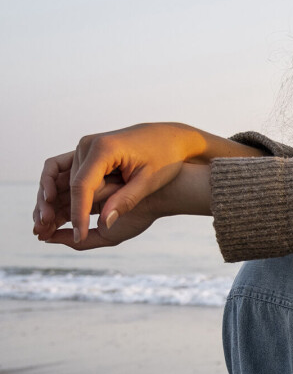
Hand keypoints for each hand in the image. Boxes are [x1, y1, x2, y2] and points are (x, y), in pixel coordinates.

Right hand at [32, 123, 261, 243]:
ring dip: (51, 202)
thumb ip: (126, 201)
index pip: (82, 186)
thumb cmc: (164, 158)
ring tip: (44, 226)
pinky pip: (67, 173)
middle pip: (68, 183)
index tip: (80, 236)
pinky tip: (55, 209)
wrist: (168, 137)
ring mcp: (85, 146)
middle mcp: (88, 144)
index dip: (78, 213)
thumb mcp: (149, 182)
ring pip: (63, 180)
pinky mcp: (86, 151)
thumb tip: (104, 224)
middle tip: (46, 236)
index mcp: (105, 149)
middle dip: (58, 210)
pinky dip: (58, 190)